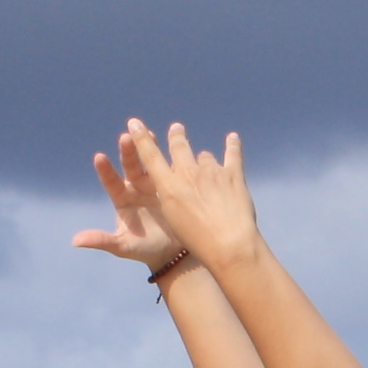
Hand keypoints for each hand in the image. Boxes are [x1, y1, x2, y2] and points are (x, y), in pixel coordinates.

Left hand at [70, 141, 183, 270]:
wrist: (172, 254)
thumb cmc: (144, 250)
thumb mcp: (122, 246)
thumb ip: (101, 240)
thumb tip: (75, 241)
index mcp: (122, 199)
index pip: (111, 182)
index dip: (106, 170)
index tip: (99, 157)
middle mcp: (136, 187)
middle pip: (131, 166)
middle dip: (128, 151)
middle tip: (126, 136)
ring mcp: (155, 185)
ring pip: (150, 162)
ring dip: (149, 147)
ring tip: (149, 133)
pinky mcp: (172, 186)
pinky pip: (171, 169)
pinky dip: (173, 158)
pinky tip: (177, 145)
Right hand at [114, 118, 261, 267]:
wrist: (229, 244)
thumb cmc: (197, 239)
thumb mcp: (172, 218)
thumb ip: (170, 195)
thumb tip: (172, 184)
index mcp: (169, 186)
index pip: (150, 155)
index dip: (141, 138)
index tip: (134, 123)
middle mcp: (188, 173)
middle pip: (179, 146)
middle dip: (176, 136)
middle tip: (176, 128)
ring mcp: (212, 172)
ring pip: (205, 156)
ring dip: (204, 158)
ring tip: (206, 162)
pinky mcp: (233, 175)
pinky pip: (233, 154)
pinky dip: (233, 145)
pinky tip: (233, 138)